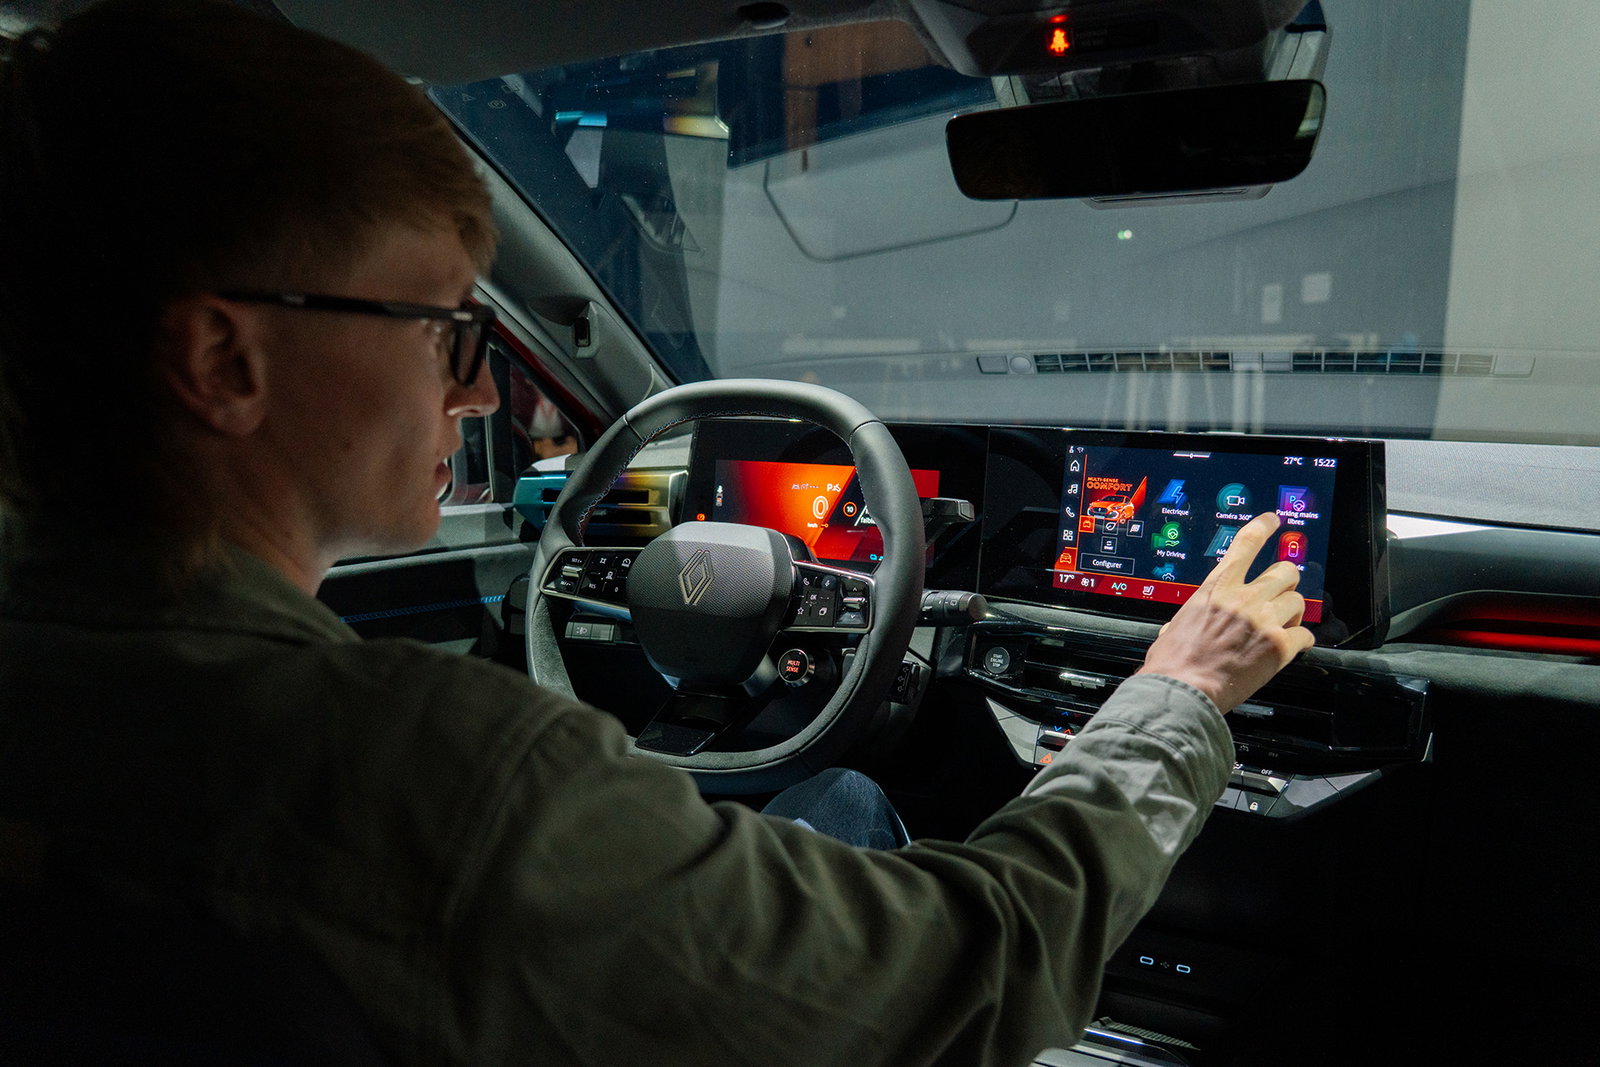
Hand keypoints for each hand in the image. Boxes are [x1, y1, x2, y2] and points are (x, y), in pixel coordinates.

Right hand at [1137, 512, 1313, 712]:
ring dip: (1293, 614)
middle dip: (1286, 583)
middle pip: (1285, 571)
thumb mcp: (1175, 625)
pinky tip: (1293, 648)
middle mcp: (1243, 597)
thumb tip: (1176, 629)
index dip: (1263, 527)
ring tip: (1284, 627)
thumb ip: (1190, 618)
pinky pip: (1305, 635)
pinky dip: (1302, 642)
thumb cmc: (1172, 662)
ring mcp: (1263, 619)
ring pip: (1298, 602)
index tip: (1272, 521)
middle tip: (1281, 596)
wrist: (1182, 689)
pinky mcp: (1279, 646)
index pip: (1245, 544)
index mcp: (1216, 587)